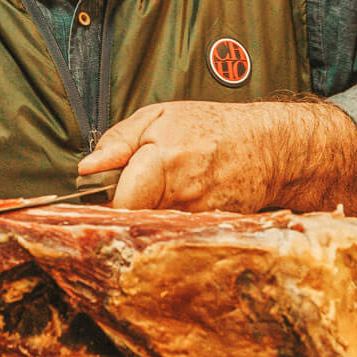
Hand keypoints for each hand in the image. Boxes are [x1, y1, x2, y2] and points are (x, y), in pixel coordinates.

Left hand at [79, 99, 356, 218]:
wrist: (269, 147)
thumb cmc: (212, 128)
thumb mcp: (158, 117)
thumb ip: (118, 142)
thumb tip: (87, 169)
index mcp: (163, 162)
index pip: (117, 204)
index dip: (104, 205)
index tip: (100, 200)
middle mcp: (182, 197)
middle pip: (133, 225)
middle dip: (124, 216)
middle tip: (126, 201)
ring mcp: (200, 221)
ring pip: (154, 236)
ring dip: (148, 224)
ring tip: (157, 202)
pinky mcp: (211, 235)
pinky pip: (177, 240)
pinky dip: (170, 231)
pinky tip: (176, 213)